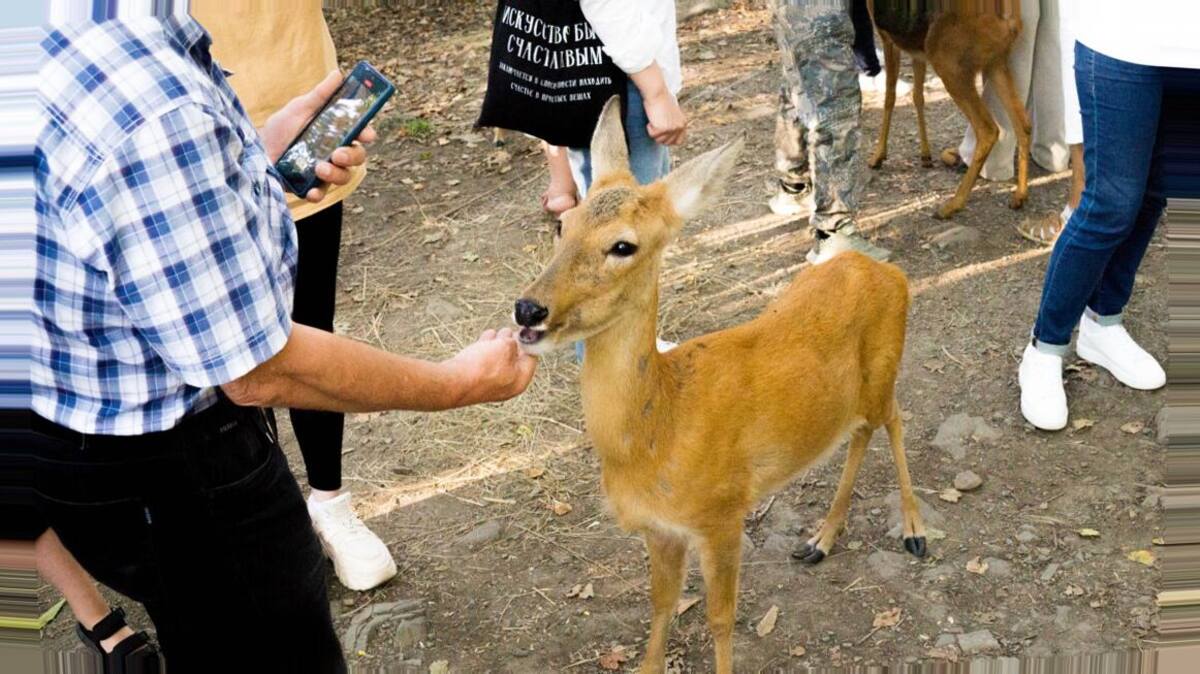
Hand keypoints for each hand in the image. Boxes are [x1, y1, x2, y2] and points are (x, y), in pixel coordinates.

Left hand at [260, 70, 377, 201]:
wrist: (255, 150)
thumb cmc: (281, 129)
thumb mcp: (300, 108)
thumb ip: (320, 95)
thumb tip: (338, 74)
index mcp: (337, 133)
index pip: (360, 135)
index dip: (367, 134)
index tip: (366, 134)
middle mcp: (334, 153)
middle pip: (357, 158)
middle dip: (352, 156)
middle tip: (337, 153)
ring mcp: (324, 172)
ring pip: (344, 177)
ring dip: (336, 174)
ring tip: (319, 168)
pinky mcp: (310, 187)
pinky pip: (321, 194)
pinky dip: (318, 194)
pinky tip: (312, 191)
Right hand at [442, 329, 537, 405]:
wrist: (455, 382)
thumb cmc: (482, 369)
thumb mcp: (505, 347)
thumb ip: (512, 342)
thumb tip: (510, 340)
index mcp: (519, 381)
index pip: (530, 359)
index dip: (528, 342)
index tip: (526, 333)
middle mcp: (506, 386)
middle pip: (513, 360)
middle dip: (511, 343)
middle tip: (510, 331)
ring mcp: (489, 385)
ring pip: (496, 360)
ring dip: (496, 345)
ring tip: (497, 333)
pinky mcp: (474, 381)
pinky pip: (483, 363)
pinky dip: (484, 350)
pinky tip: (484, 340)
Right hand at [643, 88, 687, 145]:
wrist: (657, 92)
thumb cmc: (661, 99)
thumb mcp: (671, 113)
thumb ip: (672, 123)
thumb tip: (668, 132)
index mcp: (683, 123)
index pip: (678, 142)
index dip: (669, 139)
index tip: (662, 133)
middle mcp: (679, 127)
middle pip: (667, 143)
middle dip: (659, 136)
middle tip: (657, 122)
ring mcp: (672, 128)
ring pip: (658, 140)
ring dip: (654, 131)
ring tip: (655, 118)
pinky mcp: (663, 128)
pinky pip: (652, 135)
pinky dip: (649, 127)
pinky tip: (652, 118)